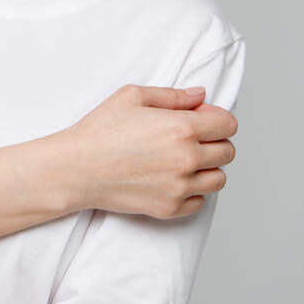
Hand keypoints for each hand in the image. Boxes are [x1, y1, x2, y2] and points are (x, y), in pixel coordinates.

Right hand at [57, 84, 237, 218]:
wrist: (75, 169)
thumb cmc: (99, 131)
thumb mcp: (131, 97)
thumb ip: (172, 95)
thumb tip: (200, 95)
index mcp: (181, 127)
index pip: (228, 124)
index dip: (216, 118)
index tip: (200, 120)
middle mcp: (186, 158)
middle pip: (227, 152)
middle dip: (214, 142)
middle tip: (189, 140)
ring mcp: (179, 186)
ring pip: (219, 179)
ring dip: (208, 168)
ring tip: (183, 162)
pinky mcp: (169, 208)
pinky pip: (200, 201)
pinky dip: (192, 192)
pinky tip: (172, 180)